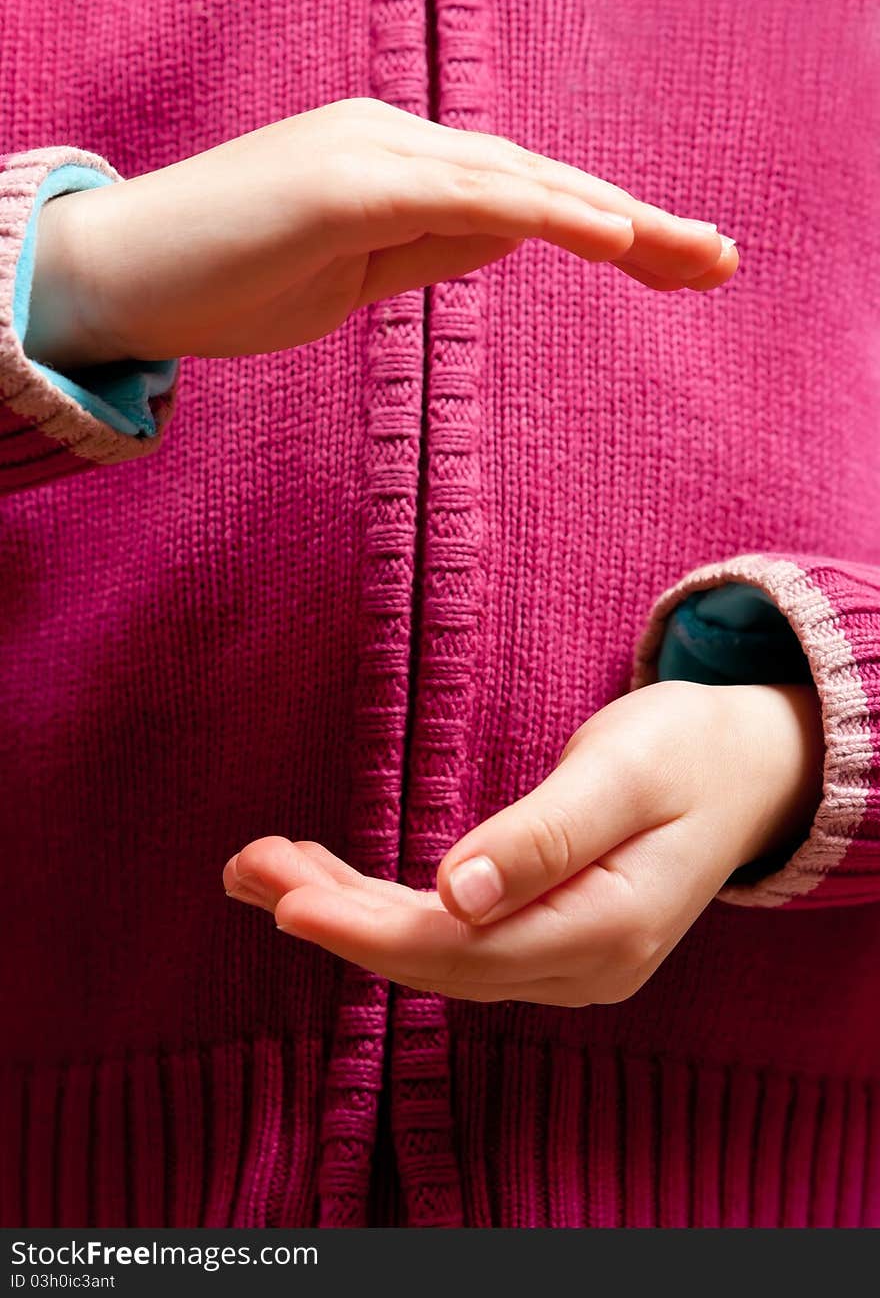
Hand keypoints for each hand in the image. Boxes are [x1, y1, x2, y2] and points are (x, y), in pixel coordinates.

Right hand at [26, 98, 736, 369]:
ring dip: (617, 218)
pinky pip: (467, 195)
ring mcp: (371, 151)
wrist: (119, 279)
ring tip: (697, 257)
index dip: (607, 226)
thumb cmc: (227, 281)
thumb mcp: (357, 274)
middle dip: (640, 223)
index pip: (525, 195)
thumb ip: (434, 245)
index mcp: (399, 164)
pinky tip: (617, 241)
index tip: (677, 269)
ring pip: (520, 180)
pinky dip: (547, 215)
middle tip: (721, 263)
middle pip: (542, 178)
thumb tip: (515, 232)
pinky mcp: (346, 180)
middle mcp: (397, 139)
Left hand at [223, 681, 822, 1006]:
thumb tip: (454, 895)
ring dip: (349, 912)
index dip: (363, 932)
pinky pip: (456, 937)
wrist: (752, 768)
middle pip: (434, 958)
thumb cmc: (690, 750)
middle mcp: (583, 966)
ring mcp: (569, 961)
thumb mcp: (623, 772)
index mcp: (603, 930)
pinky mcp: (553, 938)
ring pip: (436, 951)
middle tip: (246, 866)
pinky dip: (388, 910)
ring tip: (263, 866)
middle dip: (335, 918)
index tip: (282, 902)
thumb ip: (544, 836)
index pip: (457, 951)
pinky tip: (332, 883)